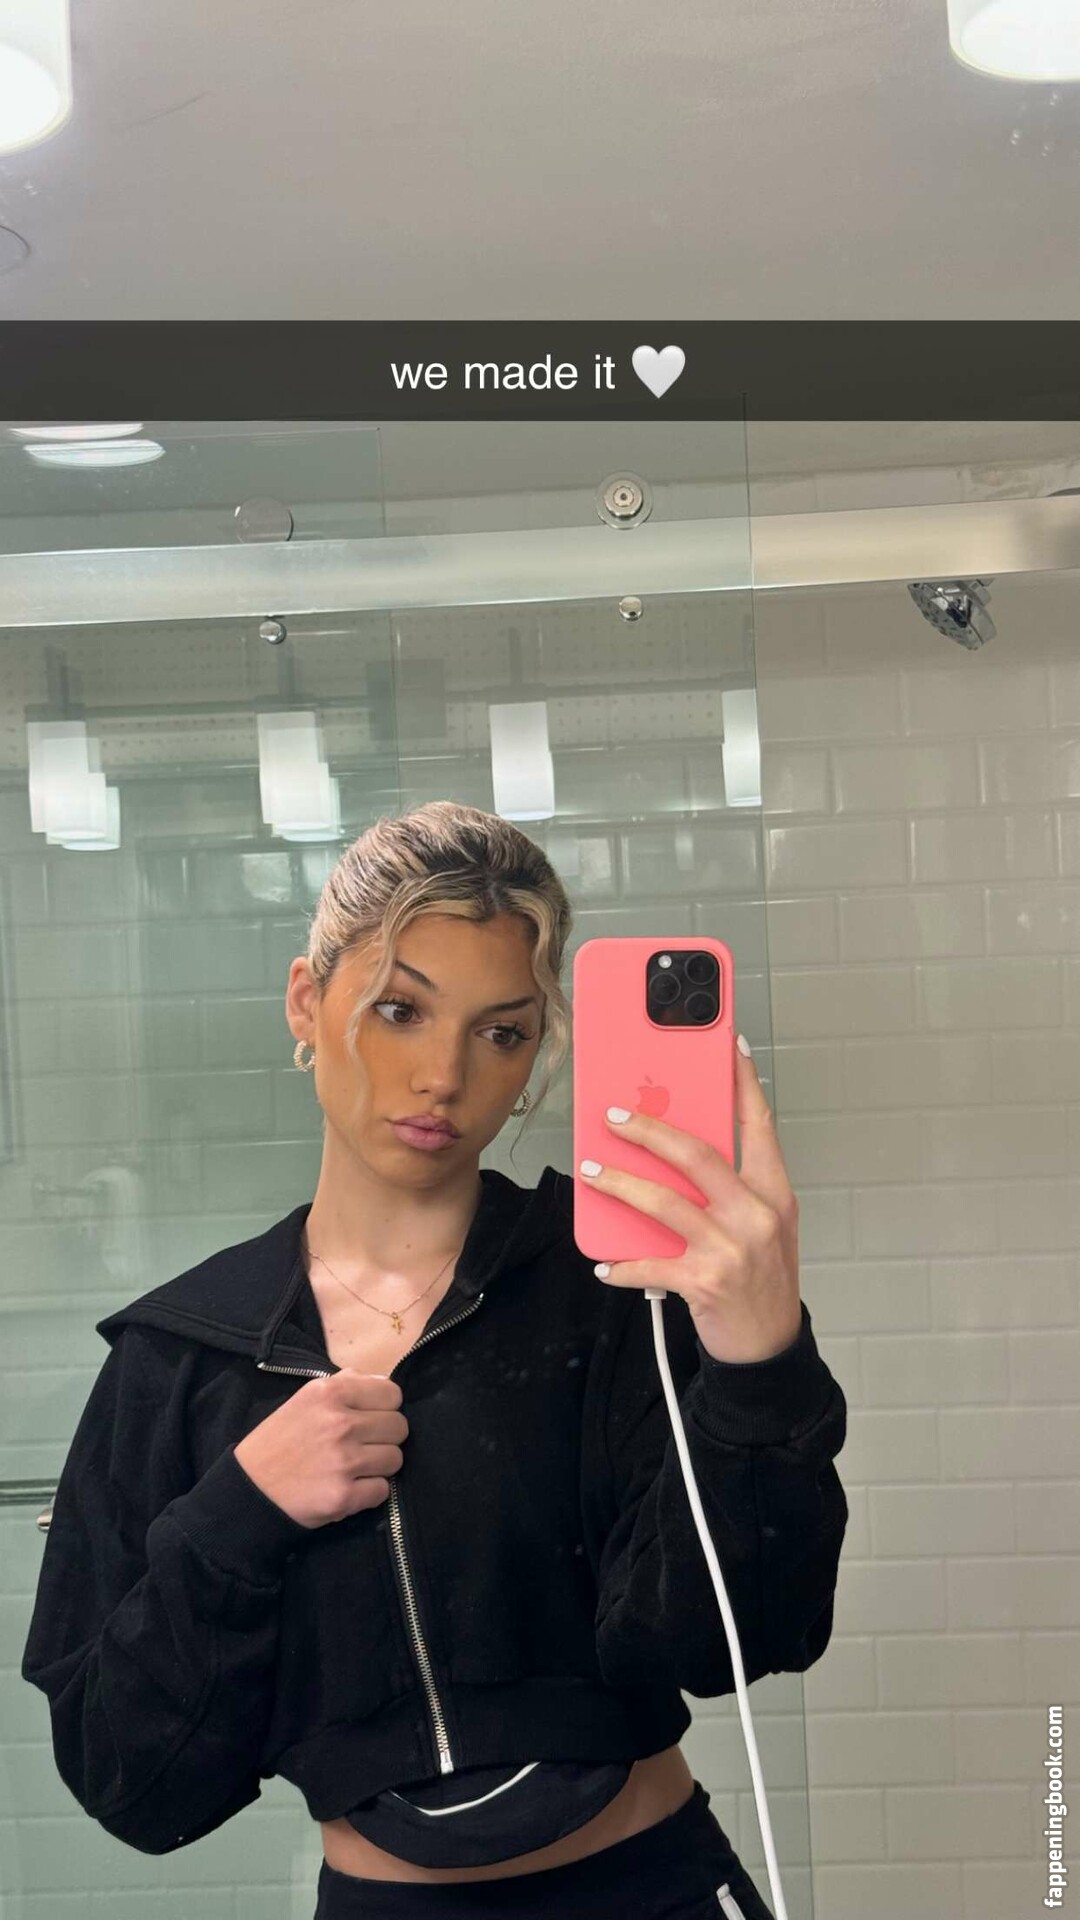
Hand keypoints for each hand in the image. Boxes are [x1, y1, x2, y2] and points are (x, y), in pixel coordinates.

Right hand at [234, 1372, 409, 1528]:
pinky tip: (348, 1487)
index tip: (371, 1419)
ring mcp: (344, 1460)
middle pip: (399, 1427)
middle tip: (362, 1446)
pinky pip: (383, 1491)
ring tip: (354, 1468)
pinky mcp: (344, 1496)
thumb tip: (380, 1380)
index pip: (392, 1394)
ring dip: (379, 1466)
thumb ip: (344, 1384)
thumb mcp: (305, 1399)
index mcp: (330, 1392)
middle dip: (385, 1438)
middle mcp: (340, 1422)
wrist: (249, 1489)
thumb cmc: (279, 1440)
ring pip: (395, 1459)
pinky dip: (369, 1493)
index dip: (385, 1408)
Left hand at [580, 1037, 802, 1363]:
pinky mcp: (704, 1281)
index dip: (744, 1083)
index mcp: (774, 1192)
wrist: (771, 1347)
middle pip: (696, 1155)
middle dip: (649, 1129)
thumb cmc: (762, 1278)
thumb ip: (734, 1187)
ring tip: (591, 1171)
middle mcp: (756, 1214)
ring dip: (619, 1183)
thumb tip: (678, 1149)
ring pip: (663, 1202)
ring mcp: (731, 1248)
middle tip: (613, 1115)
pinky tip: (603, 1262)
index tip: (730, 1046)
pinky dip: (621, 1264)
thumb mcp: (764, 1224)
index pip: (759, 1126)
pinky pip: (649, 1264)